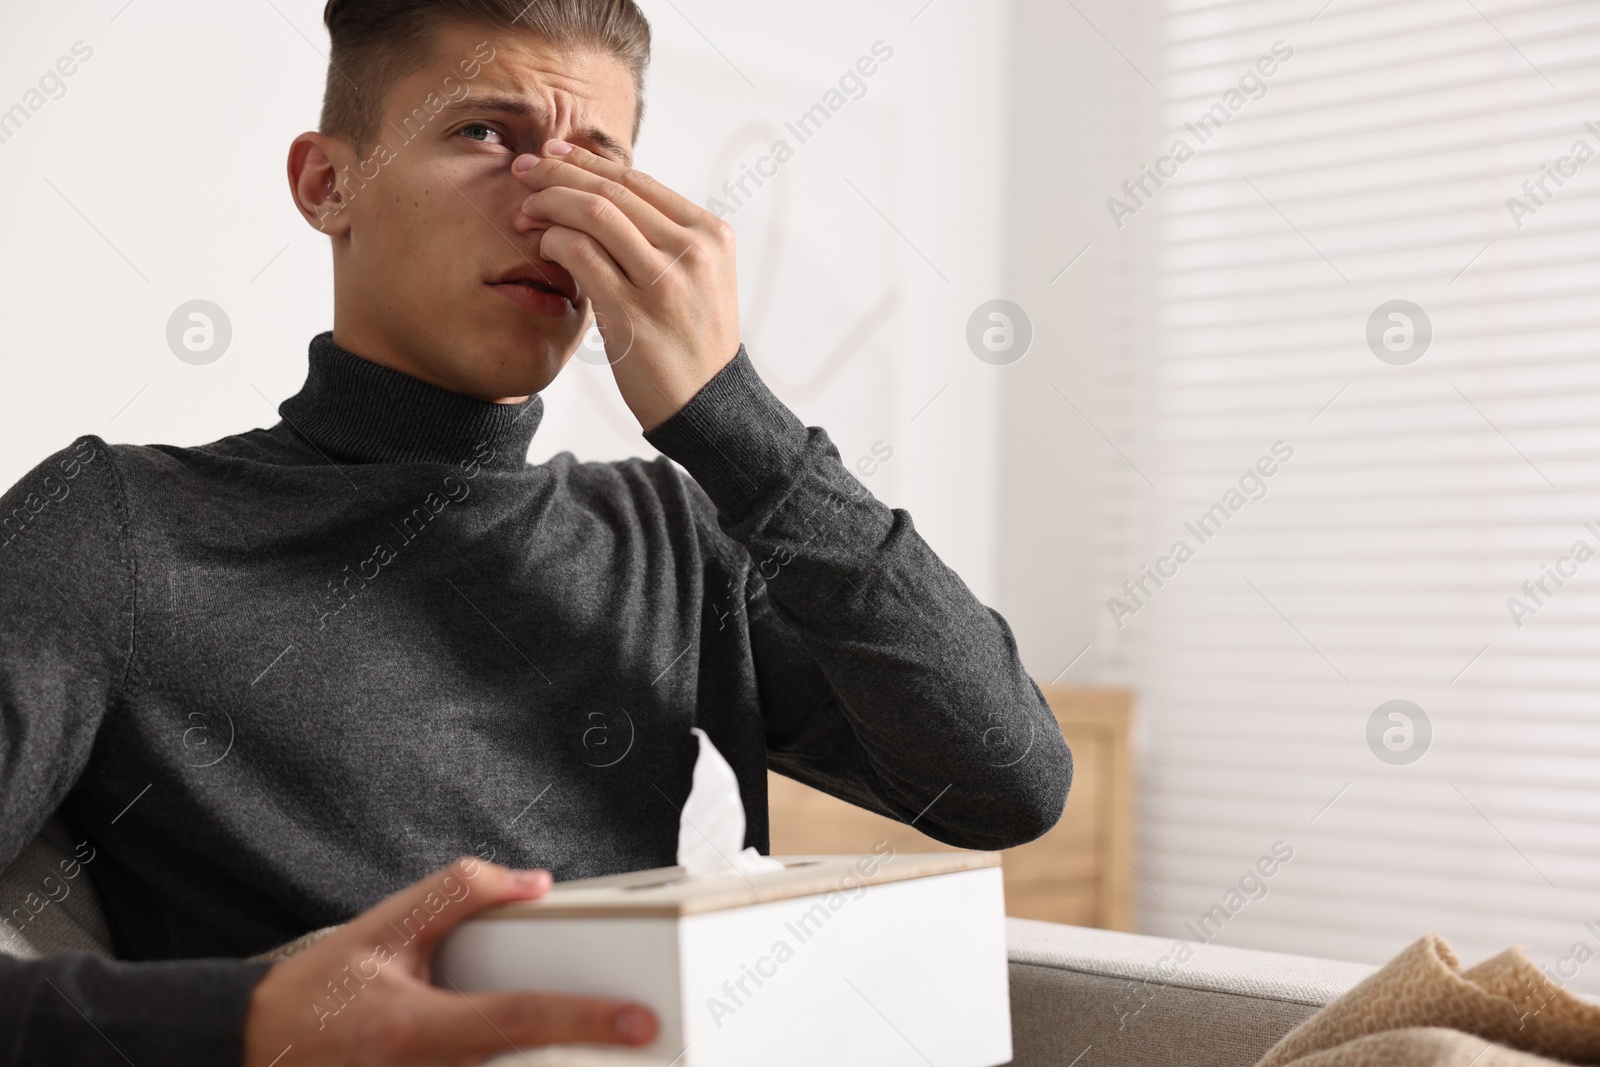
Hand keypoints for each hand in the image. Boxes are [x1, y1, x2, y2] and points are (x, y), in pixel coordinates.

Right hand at [242, 857, 657, 1066]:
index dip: (584, 1019)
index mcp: (418, 1028)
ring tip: (599, 1046)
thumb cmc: (317, 991)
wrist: (253, 1047)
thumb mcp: (383, 927)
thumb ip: (459, 894)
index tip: (640, 1020)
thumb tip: (535, 883)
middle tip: (640, 1043)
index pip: (519, 1018)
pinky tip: (548, 1055)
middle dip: (581, 1060)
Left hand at [511, 139, 740, 431]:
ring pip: (594, 214)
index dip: (589, 162)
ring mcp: (665, 279)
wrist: (709, 405)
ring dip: (550, 204)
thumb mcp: (698, 278)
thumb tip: (603, 194)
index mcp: (710, 233)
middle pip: (613, 190)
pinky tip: (541, 246)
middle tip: (523, 169)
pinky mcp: (634, 310)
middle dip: (559, 173)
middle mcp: (692, 249)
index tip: (554, 154)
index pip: (638, 181)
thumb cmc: (693, 341)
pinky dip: (553, 241)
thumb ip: (663, 238)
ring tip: (525, 210)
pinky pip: (580, 254)